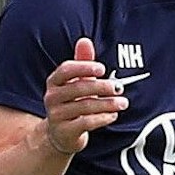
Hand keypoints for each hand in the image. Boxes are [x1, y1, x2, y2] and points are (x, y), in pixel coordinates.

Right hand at [41, 38, 127, 155]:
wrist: (61, 134)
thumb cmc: (72, 103)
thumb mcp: (77, 82)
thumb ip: (82, 63)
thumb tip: (85, 40)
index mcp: (54, 82)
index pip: (66, 70)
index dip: (84, 67)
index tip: (102, 69)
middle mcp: (52, 97)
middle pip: (78, 88)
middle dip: (101, 87)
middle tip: (119, 88)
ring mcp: (56, 115)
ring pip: (84, 106)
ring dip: (107, 104)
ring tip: (123, 103)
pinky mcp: (64, 131)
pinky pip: (85, 123)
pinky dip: (102, 118)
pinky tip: (113, 115)